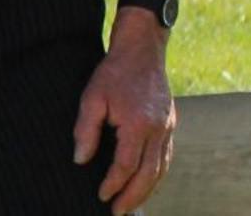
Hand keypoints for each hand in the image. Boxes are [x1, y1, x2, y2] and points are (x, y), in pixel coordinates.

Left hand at [73, 26, 173, 214]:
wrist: (142, 50)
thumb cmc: (113, 72)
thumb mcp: (92, 96)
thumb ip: (86, 129)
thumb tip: (80, 160)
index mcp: (138, 124)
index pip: (126, 165)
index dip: (113, 184)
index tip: (101, 196)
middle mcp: (158, 131)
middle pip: (149, 175)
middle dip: (133, 197)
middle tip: (118, 212)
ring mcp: (168, 129)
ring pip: (161, 169)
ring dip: (147, 190)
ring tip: (131, 205)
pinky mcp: (170, 125)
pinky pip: (166, 157)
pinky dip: (157, 174)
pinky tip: (146, 182)